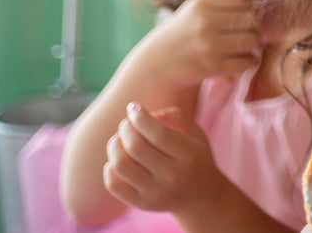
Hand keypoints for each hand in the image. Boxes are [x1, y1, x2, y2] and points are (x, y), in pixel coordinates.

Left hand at [102, 103, 222, 214]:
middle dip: (125, 128)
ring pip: (121, 165)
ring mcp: (156, 193)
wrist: (201, 196)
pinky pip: (113, 185)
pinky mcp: (142, 204)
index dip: (140, 117)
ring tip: (120, 139)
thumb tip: (146, 114)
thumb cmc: (195, 157)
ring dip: (115, 145)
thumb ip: (175, 116)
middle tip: (127, 123)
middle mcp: (173, 176)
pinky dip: (110, 168)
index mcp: (189, 155)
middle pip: (136, 147)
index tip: (133, 108)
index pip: (158, 133)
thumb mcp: (196, 133)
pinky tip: (118, 160)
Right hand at [138, 0, 261, 87]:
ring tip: (247, 43)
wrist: (163, 60)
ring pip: (253, 41)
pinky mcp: (213, 67)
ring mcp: (209, 46)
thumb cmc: (189, 28)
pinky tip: (241, 57)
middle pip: (252, 19)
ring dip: (255, 43)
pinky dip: (250, 60)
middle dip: (255, 25)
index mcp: (203, 5)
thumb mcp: (198, 6)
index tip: (249, 11)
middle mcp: (205, 24)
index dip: (252, 4)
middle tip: (249, 30)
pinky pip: (248, 61)